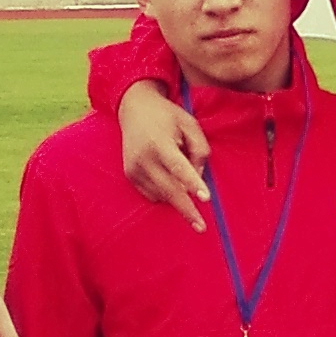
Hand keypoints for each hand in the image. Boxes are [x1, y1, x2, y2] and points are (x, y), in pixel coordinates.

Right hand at [121, 80, 212, 224]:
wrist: (134, 108)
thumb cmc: (168, 116)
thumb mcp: (190, 124)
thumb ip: (200, 149)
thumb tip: (200, 179)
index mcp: (159, 142)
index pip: (178, 167)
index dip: (193, 183)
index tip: (205, 199)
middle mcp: (143, 157)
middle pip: (168, 189)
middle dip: (186, 209)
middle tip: (201, 227)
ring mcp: (134, 168)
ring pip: (161, 195)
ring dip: (177, 196)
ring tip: (182, 177)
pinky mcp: (130, 175)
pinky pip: (151, 194)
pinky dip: (165, 193)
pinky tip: (169, 179)